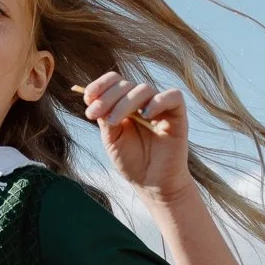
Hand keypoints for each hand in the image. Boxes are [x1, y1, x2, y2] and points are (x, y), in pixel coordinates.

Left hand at [79, 72, 192, 201]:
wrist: (152, 184)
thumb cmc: (132, 162)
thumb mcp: (111, 139)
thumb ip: (105, 118)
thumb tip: (95, 98)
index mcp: (125, 104)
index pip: (115, 81)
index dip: (101, 84)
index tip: (87, 98)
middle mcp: (143, 102)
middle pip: (126, 84)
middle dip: (107, 97)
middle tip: (94, 114)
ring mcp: (160, 107)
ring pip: (144, 89)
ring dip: (124, 102)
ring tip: (114, 122)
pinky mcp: (178, 115)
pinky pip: (173, 96)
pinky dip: (158, 101)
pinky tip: (145, 115)